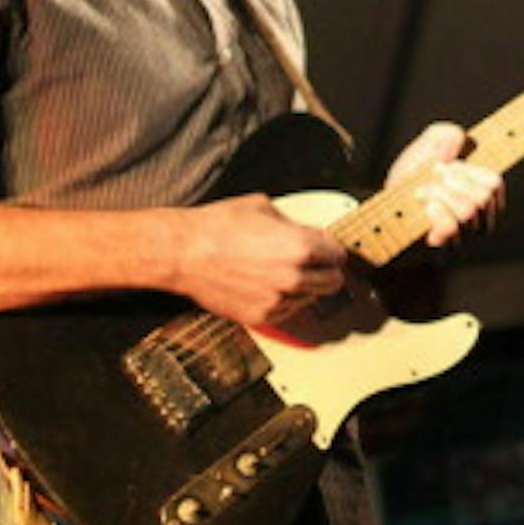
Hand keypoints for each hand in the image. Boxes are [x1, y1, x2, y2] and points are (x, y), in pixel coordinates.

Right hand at [172, 194, 347, 325]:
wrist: (184, 253)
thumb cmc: (217, 228)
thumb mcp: (262, 207)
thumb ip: (292, 223)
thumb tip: (304, 231)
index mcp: (300, 246)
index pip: (338, 254)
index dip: (331, 249)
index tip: (327, 249)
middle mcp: (294, 277)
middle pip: (334, 281)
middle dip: (327, 271)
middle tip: (315, 264)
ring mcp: (279, 300)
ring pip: (312, 298)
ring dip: (305, 287)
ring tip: (284, 273)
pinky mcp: (262, 316)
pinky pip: (289, 312)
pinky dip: (284, 301)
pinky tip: (268, 285)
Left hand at [387, 121, 504, 247]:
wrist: (383, 210)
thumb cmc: (408, 182)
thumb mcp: (424, 149)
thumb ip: (444, 135)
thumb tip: (458, 138)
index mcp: (478, 194)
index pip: (494, 184)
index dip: (470, 170)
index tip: (449, 165)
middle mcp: (476, 219)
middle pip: (483, 196)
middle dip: (454, 179)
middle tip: (434, 176)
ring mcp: (462, 237)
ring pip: (468, 210)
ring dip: (440, 192)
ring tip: (422, 190)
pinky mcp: (444, 248)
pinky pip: (450, 227)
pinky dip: (435, 210)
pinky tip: (424, 207)